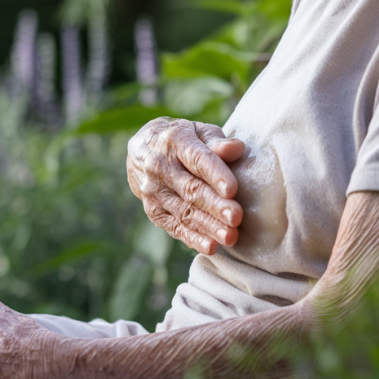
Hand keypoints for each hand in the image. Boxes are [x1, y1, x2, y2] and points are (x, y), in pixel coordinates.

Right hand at [127, 117, 244, 254]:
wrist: (141, 150)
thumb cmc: (183, 140)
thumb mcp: (199, 132)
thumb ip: (217, 141)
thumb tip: (237, 148)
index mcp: (175, 141)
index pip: (197, 159)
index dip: (214, 174)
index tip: (232, 190)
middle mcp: (159, 166)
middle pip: (190, 188)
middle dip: (214, 205)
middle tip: (236, 217)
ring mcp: (153, 190)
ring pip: (183, 211)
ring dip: (207, 226)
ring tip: (230, 236)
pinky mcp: (152, 210)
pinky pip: (173, 226)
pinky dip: (192, 238)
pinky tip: (211, 247)